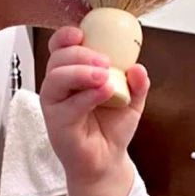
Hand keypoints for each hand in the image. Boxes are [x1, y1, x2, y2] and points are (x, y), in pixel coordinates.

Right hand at [40, 26, 149, 189]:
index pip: (61, 48)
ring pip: (56, 78)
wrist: (107, 162)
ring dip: (81, 72)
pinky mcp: (57, 124)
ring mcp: (55, 106)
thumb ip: (137, 84)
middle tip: (105, 62)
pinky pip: (66, 106)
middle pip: (58, 58)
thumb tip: (138, 68)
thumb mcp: (132, 101)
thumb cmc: (111, 129)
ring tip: (104, 76)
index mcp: (73, 75)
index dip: (66, 36)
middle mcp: (59, 88)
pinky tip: (104, 91)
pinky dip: (87, 95)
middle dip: (81, 54)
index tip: (82, 33)